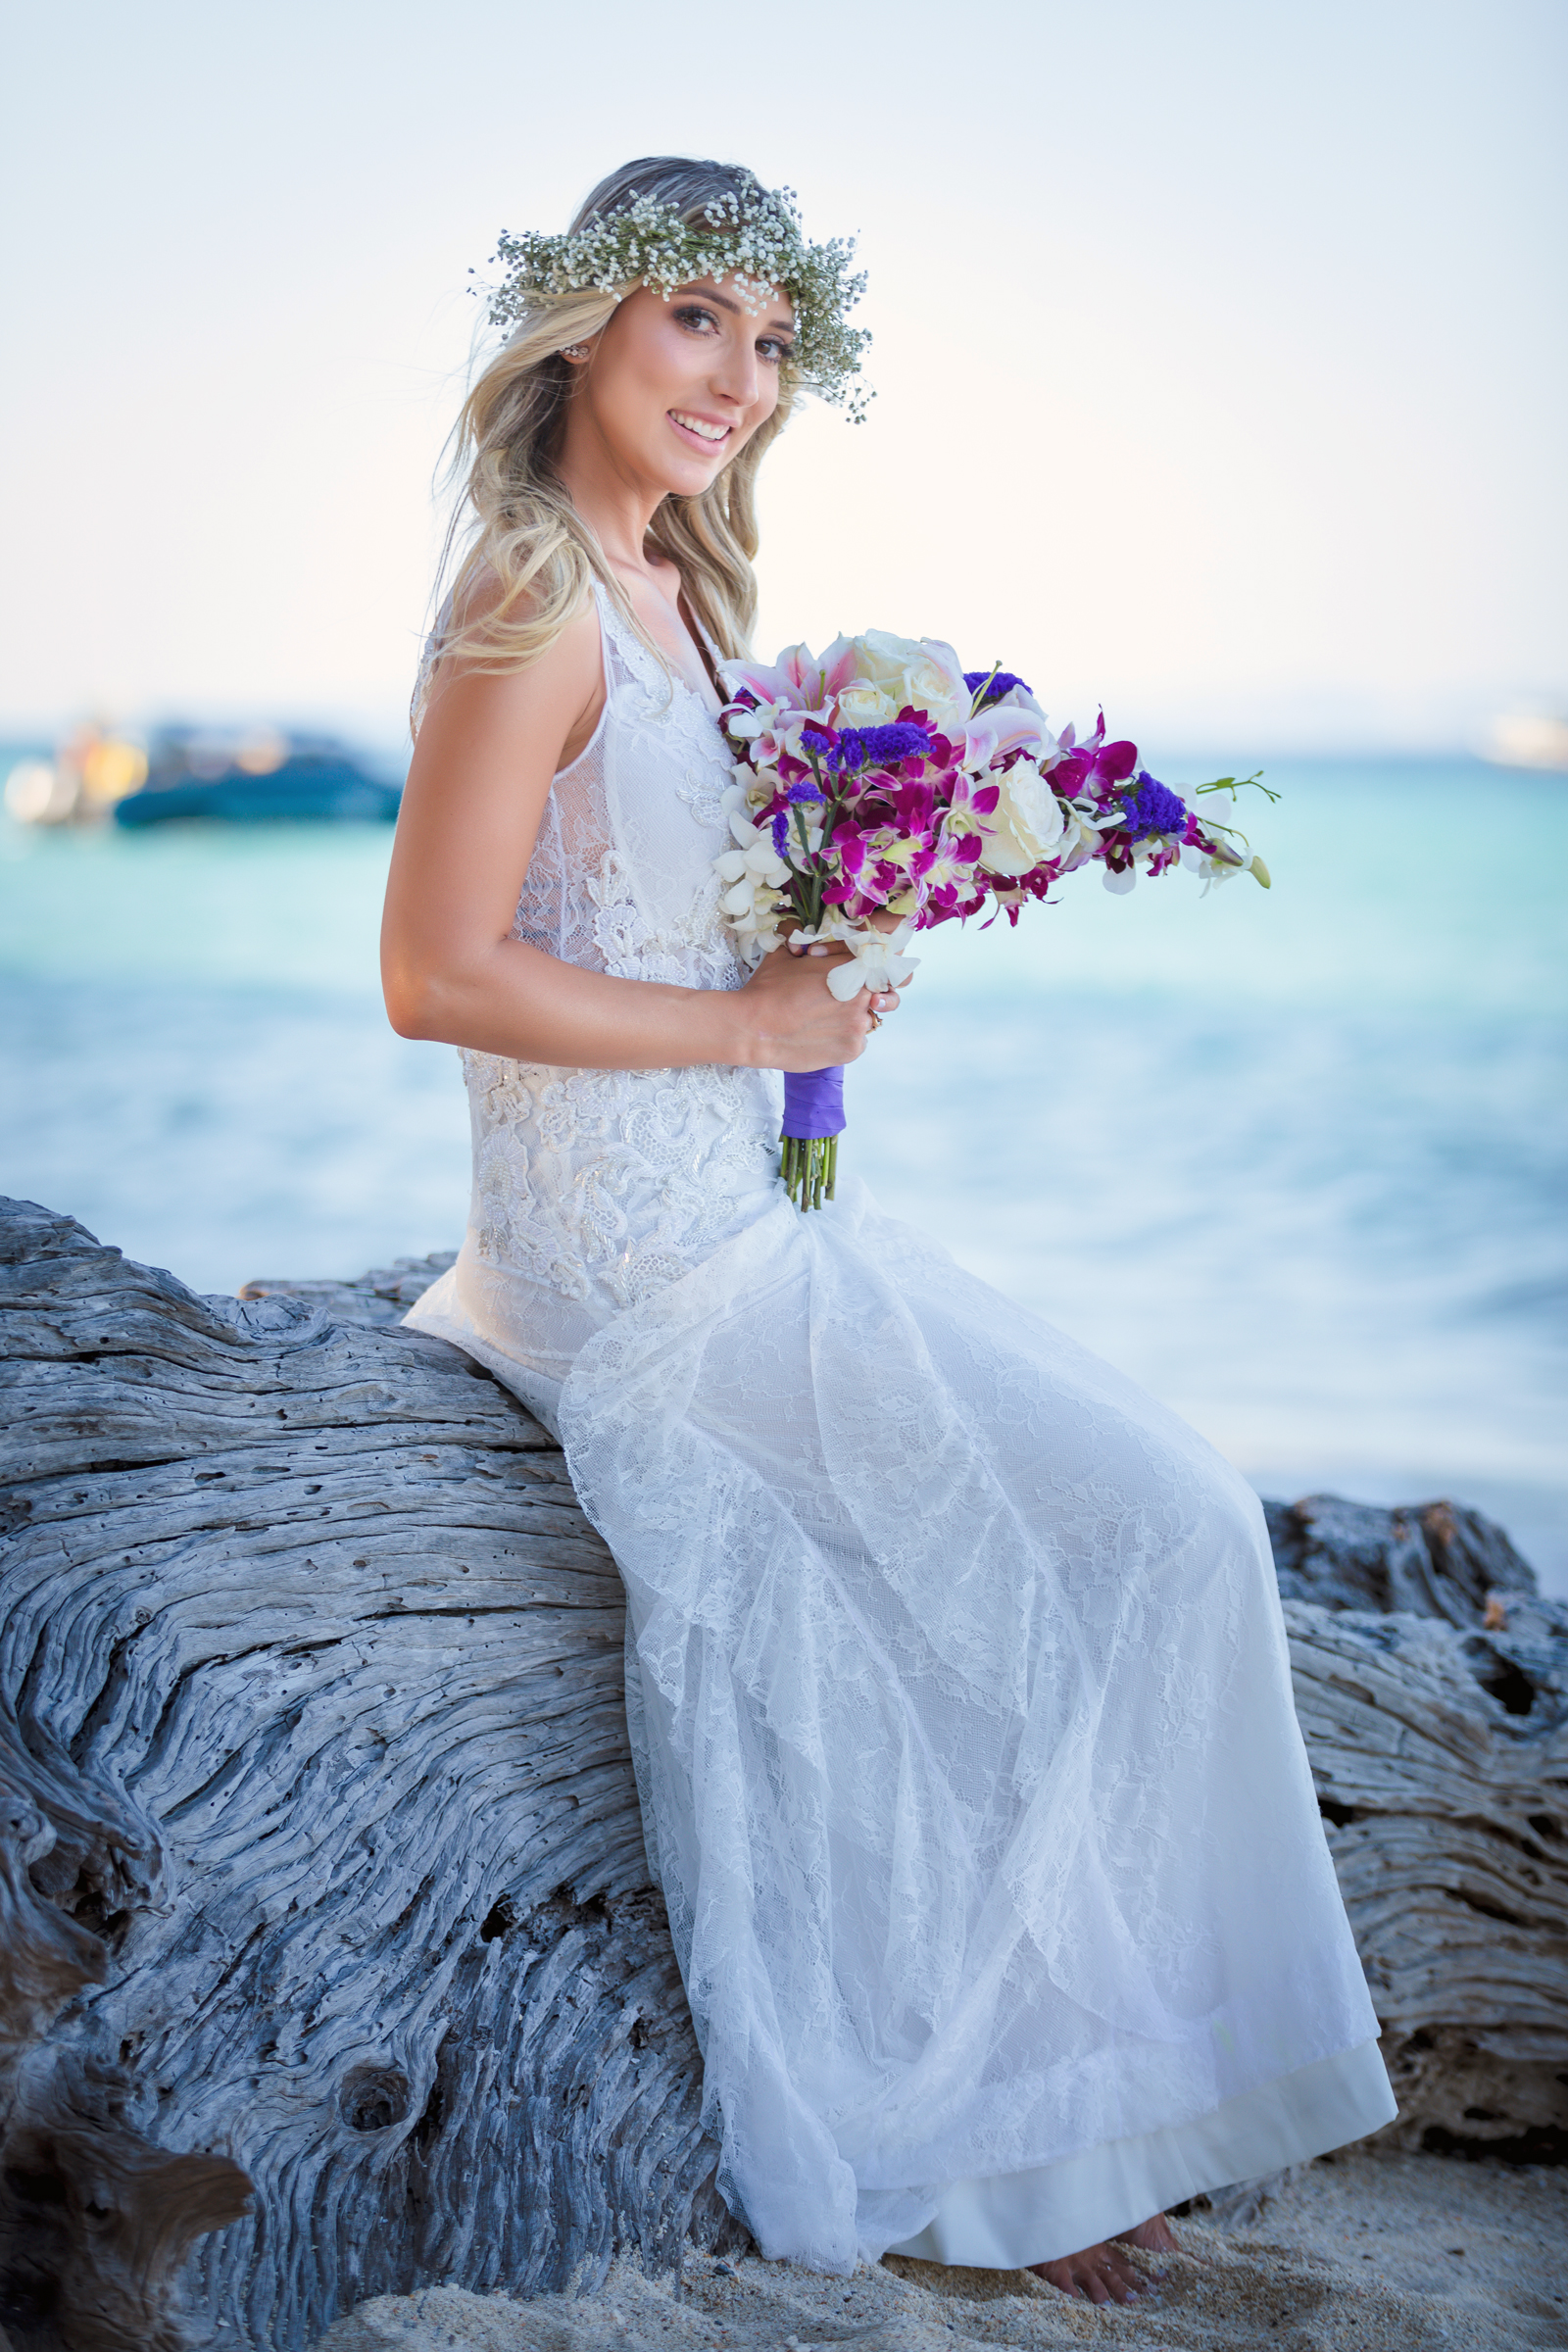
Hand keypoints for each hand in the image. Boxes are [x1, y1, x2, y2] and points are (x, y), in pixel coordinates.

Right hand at [735, 940, 906, 1071]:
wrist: (753, 1027)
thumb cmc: (767, 989)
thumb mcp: (786, 955)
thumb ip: (804, 945)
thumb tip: (800, 939)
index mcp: (852, 966)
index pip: (884, 964)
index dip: (876, 970)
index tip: (867, 976)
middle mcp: (863, 994)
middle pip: (883, 994)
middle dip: (869, 997)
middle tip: (849, 1001)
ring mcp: (859, 1024)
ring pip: (869, 1020)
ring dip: (854, 1019)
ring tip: (826, 1020)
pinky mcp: (852, 1049)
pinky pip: (859, 1043)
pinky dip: (845, 1040)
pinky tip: (822, 1036)